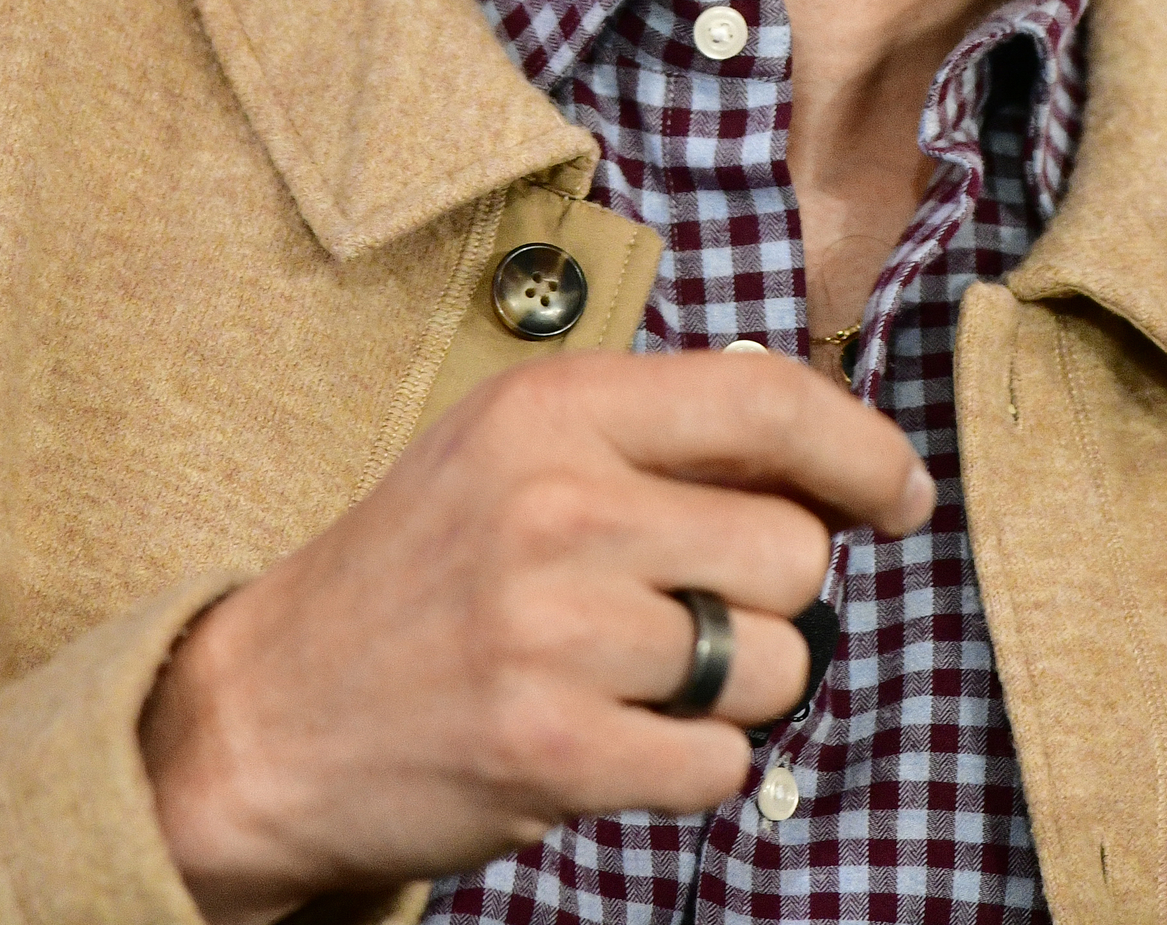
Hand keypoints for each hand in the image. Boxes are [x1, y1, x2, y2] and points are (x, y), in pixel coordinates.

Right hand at [137, 348, 932, 924]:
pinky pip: (720, 764)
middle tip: (689, 613)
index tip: (900, 494)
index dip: (865, 450)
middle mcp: (557, 506)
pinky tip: (612, 740)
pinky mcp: (553, 750)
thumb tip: (834, 459)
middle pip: (793, 553)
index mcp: (554, 407)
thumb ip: (657, 437)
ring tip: (632, 679)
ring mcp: (554, 632)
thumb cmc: (420, 576)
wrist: (266, 718)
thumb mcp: (513, 451)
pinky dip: (688, 766)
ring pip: (771, 665)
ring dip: (733, 690)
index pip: (770, 401)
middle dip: (770, 596)